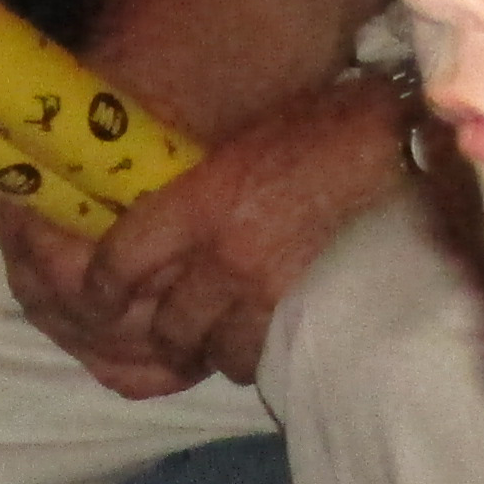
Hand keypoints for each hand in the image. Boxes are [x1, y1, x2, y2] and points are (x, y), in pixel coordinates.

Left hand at [0, 74, 407, 397]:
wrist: (383, 143)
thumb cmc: (309, 127)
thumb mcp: (229, 148)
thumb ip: (188, 193)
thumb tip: (152, 229)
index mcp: (198, 201)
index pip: (121, 263)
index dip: (101, 293)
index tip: (100, 301)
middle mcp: (223, 254)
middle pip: (167, 327)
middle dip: (162, 340)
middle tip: (164, 336)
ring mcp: (264, 289)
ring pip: (213, 353)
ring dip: (208, 352)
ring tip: (211, 341)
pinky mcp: (299, 307)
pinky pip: (258, 356)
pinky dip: (247, 356)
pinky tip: (251, 340)